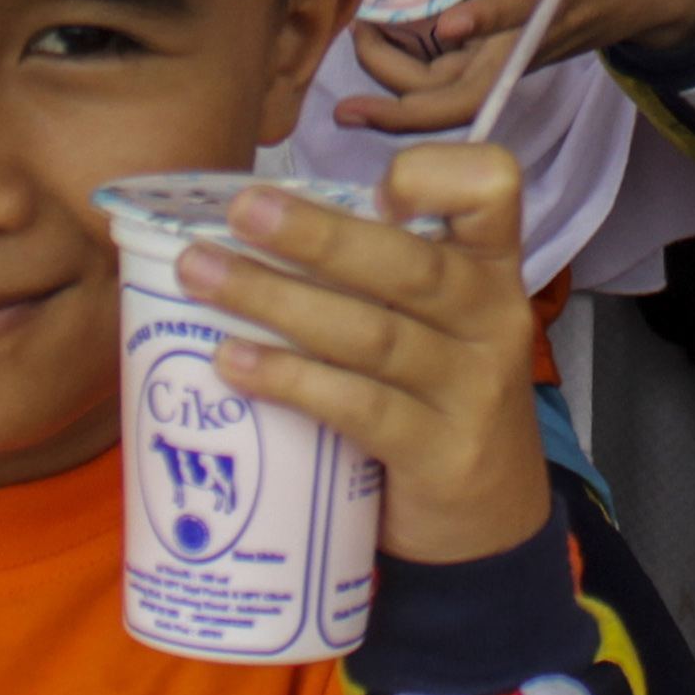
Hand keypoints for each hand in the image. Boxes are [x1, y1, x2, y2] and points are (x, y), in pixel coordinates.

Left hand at [178, 147, 546, 564]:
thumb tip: (252, 224)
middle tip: (243, 209)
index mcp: (490, 268)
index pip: (493, 188)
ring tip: (201, 274)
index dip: (439, 175)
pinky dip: (291, 380)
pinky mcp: (441, 454)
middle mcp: (493, 318)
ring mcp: (473, 390)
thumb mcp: (438, 323)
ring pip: (372, 334)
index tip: (375, 187)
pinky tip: (232, 361)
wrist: (490, 519)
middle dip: (318, 233)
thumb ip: (379, 275)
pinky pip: (359, 408)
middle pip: (408, 265)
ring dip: (278, 299)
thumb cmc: (439, 397)